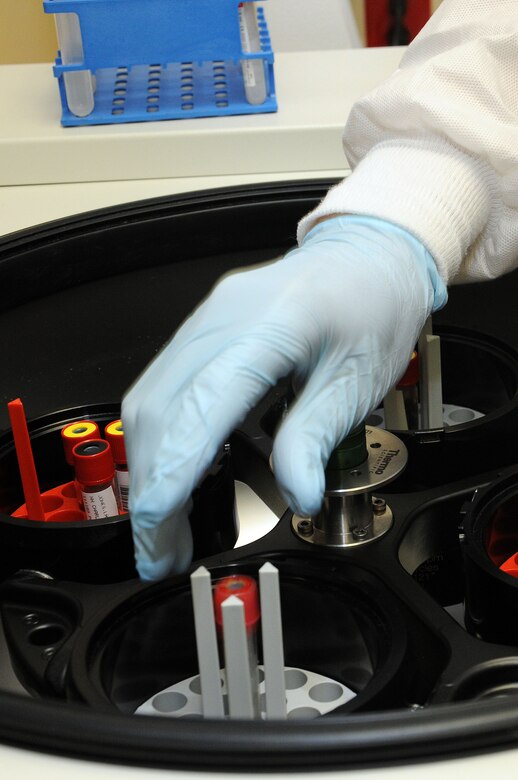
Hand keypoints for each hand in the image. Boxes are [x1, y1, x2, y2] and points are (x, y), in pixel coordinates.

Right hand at [122, 215, 446, 579]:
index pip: (198, 410)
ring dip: (148, 468)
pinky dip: (160, 438)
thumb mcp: (356, 380)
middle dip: (150, 490)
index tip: (159, 534)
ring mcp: (204, 320)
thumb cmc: (371, 304)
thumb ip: (314, 438)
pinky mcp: (202, 330)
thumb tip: (295, 494)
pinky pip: (162, 385)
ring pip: (147, 400)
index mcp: (268, 327)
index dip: (170, 479)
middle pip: (157, 410)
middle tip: (159, 549)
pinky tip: (173, 470)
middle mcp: (221, 319)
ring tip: (163, 522)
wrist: (367, 255)